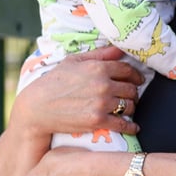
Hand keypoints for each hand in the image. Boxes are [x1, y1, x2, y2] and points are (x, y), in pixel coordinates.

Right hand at [14, 46, 143, 135]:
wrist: (36, 107)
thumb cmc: (53, 81)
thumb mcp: (74, 61)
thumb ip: (100, 54)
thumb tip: (120, 49)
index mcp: (98, 67)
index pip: (127, 70)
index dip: (135, 75)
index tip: (138, 80)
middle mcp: (103, 84)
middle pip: (131, 88)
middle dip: (133, 92)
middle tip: (132, 96)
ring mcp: (101, 103)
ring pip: (129, 105)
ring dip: (131, 107)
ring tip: (128, 108)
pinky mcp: (97, 121)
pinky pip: (123, 124)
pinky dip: (131, 126)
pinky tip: (133, 127)